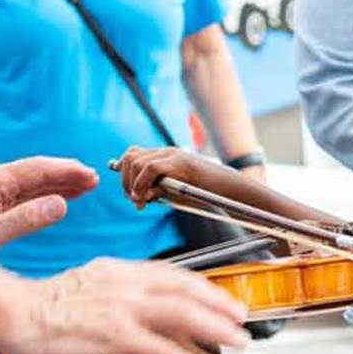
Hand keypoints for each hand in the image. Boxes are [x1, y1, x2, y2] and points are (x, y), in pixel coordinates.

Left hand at [0, 156, 98, 252]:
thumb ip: (26, 220)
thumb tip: (60, 206)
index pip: (40, 169)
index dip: (68, 172)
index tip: (91, 175)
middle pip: (37, 172)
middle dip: (67, 176)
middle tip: (94, 181)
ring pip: (28, 181)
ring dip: (56, 184)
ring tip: (82, 188)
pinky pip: (18, 191)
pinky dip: (40, 193)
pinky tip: (50, 198)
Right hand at [0, 258, 248, 353]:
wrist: (11, 312)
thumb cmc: (43, 307)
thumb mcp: (88, 287)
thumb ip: (116, 292)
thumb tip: (134, 305)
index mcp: (120, 271)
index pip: (173, 274)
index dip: (202, 287)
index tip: (222, 298)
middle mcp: (126, 283)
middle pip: (186, 290)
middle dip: (220, 305)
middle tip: (243, 320)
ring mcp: (122, 308)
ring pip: (183, 315)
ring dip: (216, 330)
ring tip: (239, 344)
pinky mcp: (114, 334)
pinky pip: (161, 352)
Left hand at [116, 146, 235, 207]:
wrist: (227, 190)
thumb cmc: (203, 193)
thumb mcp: (173, 193)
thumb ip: (155, 191)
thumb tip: (137, 196)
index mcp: (164, 157)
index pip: (133, 156)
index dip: (124, 175)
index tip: (131, 195)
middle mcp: (166, 152)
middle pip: (130, 157)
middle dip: (125, 181)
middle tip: (135, 200)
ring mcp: (172, 155)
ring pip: (136, 162)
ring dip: (132, 184)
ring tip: (141, 201)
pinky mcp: (178, 162)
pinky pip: (149, 168)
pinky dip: (141, 184)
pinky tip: (145, 198)